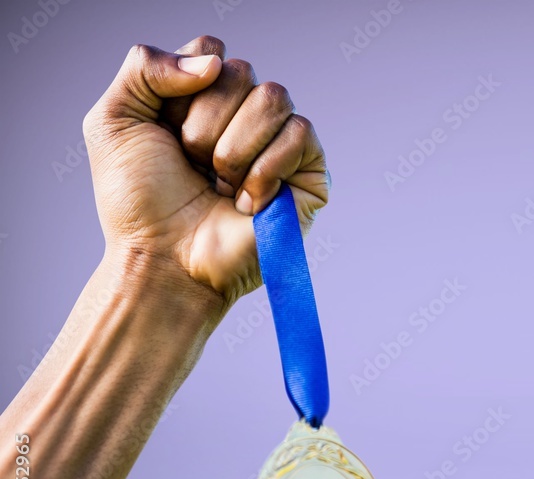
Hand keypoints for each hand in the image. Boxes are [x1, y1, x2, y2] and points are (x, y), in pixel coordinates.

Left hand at [83, 35, 328, 310]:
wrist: (165, 260)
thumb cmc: (139, 203)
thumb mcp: (114, 121)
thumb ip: (146, 66)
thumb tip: (217, 63)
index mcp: (203, 99)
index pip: (213, 52)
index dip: (187, 88)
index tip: (168, 130)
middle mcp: (245, 117)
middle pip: (241, 72)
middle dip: (205, 124)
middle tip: (193, 165)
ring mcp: (280, 145)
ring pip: (274, 98)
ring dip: (234, 149)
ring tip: (219, 185)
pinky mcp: (309, 176)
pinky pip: (301, 135)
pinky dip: (266, 170)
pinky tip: (246, 201)